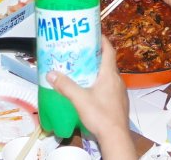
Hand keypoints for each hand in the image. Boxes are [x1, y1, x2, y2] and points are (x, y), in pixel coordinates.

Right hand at [47, 38, 136, 158]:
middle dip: (94, 57)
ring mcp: (119, 93)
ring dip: (96, 72)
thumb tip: (51, 74)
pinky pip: (109, 88)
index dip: (102, 40)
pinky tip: (89, 92)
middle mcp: (117, 81)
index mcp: (110, 74)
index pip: (109, 50)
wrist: (115, 137)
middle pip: (107, 63)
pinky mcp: (118, 103)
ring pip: (108, 77)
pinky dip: (100, 85)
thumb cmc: (100, 115)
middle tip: (80, 54)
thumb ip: (65, 86)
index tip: (92, 33)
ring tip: (81, 72)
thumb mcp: (79, 99)